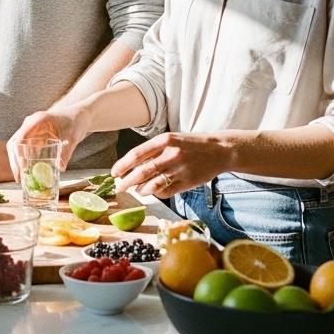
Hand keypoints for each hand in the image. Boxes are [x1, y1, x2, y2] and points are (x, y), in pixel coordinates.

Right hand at [6, 110, 82, 180]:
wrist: (78, 116)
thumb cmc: (75, 122)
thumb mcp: (72, 137)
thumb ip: (66, 152)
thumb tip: (61, 168)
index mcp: (37, 120)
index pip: (21, 137)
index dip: (19, 153)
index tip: (22, 168)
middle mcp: (30, 124)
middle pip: (14, 143)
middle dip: (15, 161)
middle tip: (19, 178)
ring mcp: (30, 130)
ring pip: (17, 147)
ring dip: (17, 162)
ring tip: (21, 178)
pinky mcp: (34, 137)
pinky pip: (24, 149)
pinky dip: (24, 160)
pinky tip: (28, 172)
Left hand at [111, 132, 232, 198]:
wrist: (220, 150)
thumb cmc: (191, 145)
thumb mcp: (172, 140)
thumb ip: (153, 151)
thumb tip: (131, 167)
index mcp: (165, 140)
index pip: (136, 154)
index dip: (122, 165)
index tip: (114, 173)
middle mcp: (171, 154)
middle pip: (141, 171)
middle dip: (127, 181)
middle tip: (119, 187)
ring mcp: (180, 169)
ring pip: (152, 184)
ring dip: (140, 189)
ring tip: (136, 190)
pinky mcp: (187, 182)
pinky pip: (165, 192)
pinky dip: (156, 193)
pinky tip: (153, 191)